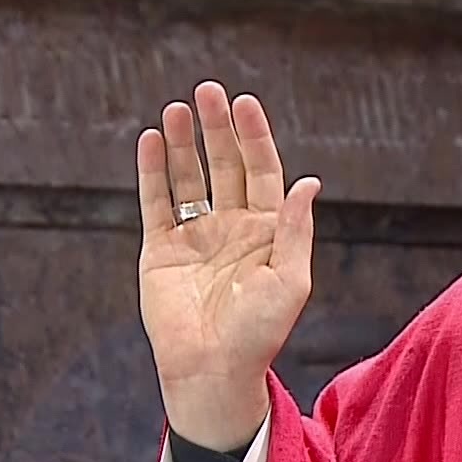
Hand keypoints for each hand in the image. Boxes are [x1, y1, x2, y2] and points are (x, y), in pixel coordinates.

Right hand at [136, 82, 319, 450]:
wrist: (213, 371)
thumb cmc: (259, 334)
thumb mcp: (290, 281)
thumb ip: (295, 230)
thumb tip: (310, 181)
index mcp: (267, 231)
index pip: (262, 171)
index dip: (254, 136)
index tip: (245, 102)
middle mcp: (232, 227)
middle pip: (225, 165)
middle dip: (217, 128)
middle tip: (207, 90)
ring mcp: (195, 236)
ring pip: (189, 177)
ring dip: (184, 142)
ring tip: (177, 108)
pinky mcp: (161, 250)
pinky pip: (156, 202)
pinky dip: (152, 171)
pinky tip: (152, 141)